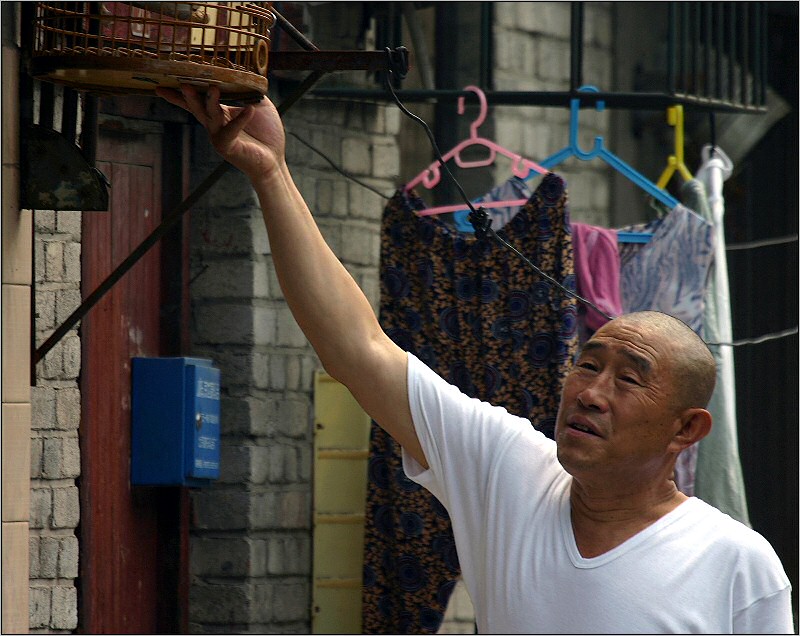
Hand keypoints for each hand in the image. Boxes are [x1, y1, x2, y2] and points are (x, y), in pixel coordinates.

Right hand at [156, 84, 285, 182]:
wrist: (273, 160)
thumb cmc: (265, 133)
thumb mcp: (259, 104)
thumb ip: (251, 89)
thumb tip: (248, 70)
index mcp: (218, 113)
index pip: (197, 100)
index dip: (179, 93)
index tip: (163, 82)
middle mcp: (214, 124)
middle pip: (197, 106)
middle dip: (189, 95)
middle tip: (183, 83)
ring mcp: (219, 136)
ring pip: (210, 116)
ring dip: (210, 102)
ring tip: (213, 88)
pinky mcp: (229, 147)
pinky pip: (231, 130)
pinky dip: (241, 119)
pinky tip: (249, 109)